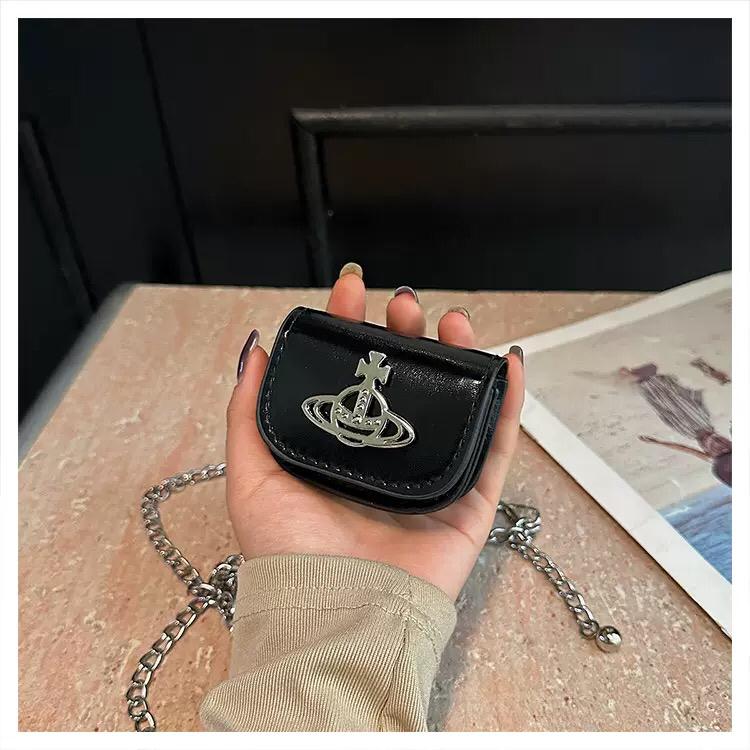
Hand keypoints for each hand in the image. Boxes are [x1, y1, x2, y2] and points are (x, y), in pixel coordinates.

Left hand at [225, 268, 524, 599]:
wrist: (333, 619)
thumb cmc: (288, 555)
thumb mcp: (252, 477)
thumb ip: (249, 413)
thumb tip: (256, 348)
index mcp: (340, 446)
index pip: (351, 373)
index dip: (352, 327)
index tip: (350, 290)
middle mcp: (386, 455)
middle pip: (407, 381)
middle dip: (406, 335)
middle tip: (402, 308)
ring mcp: (430, 475)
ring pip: (455, 404)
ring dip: (458, 357)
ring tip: (453, 322)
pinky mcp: (468, 500)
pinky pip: (496, 446)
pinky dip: (509, 404)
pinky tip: (507, 364)